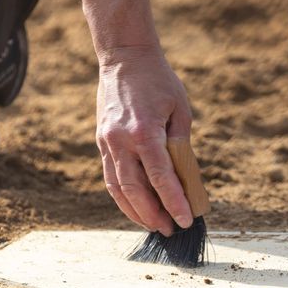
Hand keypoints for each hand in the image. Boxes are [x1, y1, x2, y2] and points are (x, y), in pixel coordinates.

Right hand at [96, 46, 193, 236]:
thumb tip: (183, 178)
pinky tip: (136, 207)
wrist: (124, 57)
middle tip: (170, 229)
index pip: (160, 177)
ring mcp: (108, 142)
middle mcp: (121, 140)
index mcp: (144, 132)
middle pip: (135, 189)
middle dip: (153, 214)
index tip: (186, 219)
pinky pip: (111, 176)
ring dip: (135, 211)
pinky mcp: (102, 141)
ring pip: (118, 188)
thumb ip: (180, 144)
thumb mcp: (180, 110)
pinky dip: (123, 196)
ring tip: (153, 225)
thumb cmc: (159, 81)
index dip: (173, 202)